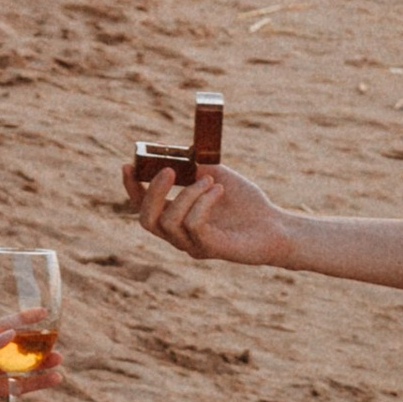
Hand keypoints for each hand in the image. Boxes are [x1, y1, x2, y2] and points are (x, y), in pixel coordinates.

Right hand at [123, 158, 296, 267]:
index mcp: (176, 218)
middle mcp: (179, 235)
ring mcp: (192, 245)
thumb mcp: (216, 176)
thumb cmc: (244, 203)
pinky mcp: (209, 249)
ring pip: (170, 221)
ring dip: (187, 194)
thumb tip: (176, 152)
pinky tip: (219, 190)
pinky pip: (193, 225)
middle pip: (146, 220)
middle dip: (152, 193)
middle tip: (168, 171)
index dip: (132, 189)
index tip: (128, 166)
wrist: (274, 225)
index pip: (143, 207)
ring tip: (209, 180)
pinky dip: (203, 202)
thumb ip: (195, 168)